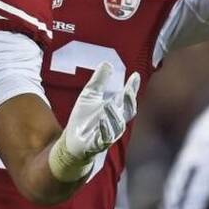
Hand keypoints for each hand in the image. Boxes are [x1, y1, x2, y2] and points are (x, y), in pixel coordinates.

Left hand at [48, 63, 140, 181]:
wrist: (73, 141)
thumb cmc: (84, 118)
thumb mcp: (89, 96)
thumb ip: (99, 81)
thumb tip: (107, 63)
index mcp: (115, 111)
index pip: (127, 99)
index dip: (132, 88)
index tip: (135, 76)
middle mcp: (115, 123)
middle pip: (126, 112)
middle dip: (129, 102)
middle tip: (128, 90)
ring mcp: (107, 134)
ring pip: (116, 126)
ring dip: (114, 116)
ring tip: (110, 104)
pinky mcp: (97, 144)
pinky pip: (104, 138)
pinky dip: (104, 129)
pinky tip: (102, 120)